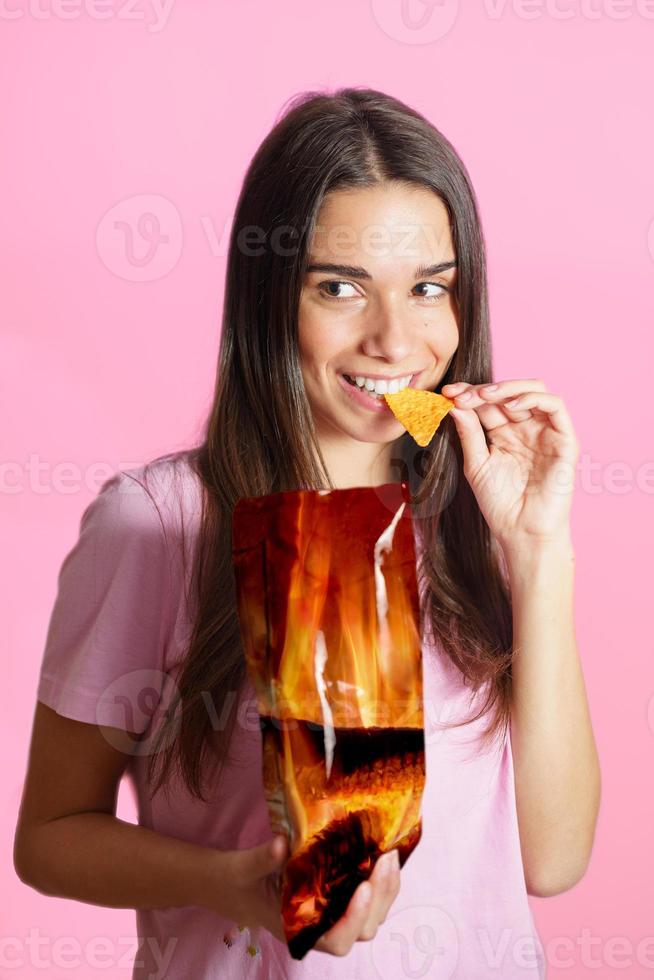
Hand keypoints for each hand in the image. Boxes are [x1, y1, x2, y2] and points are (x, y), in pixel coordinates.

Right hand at [214, 835, 400, 953]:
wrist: (233, 884)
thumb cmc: (238, 881)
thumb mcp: (245, 869)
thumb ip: (263, 859)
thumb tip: (281, 843)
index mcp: (298, 928)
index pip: (335, 940)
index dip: (353, 920)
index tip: (362, 887)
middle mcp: (319, 927)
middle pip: (362, 930)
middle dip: (379, 898)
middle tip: (385, 859)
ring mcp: (331, 913)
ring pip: (370, 916)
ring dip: (385, 890)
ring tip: (389, 855)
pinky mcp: (336, 896)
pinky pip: (366, 898)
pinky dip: (379, 881)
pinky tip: (382, 855)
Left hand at [441, 378, 579, 551]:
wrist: (521, 531)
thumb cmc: (500, 503)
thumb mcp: (476, 464)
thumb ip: (469, 433)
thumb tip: (454, 402)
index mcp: (504, 433)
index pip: (488, 403)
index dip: (469, 393)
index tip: (447, 392)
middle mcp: (526, 428)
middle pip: (508, 393)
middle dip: (483, 390)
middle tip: (461, 395)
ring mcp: (546, 432)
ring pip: (534, 391)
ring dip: (508, 388)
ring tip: (484, 396)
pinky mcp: (565, 440)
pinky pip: (556, 407)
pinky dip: (535, 399)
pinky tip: (512, 405)